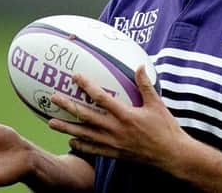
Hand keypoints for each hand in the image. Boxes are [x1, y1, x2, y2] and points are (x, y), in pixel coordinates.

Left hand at [48, 65, 188, 169]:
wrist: (171, 155)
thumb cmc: (166, 128)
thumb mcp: (157, 104)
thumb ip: (145, 84)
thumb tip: (139, 65)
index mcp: (125, 115)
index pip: (101, 98)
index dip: (87, 86)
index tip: (75, 76)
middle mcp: (115, 129)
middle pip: (86, 116)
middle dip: (68, 107)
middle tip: (53, 98)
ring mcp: (113, 143)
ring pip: (85, 135)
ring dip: (67, 128)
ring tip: (51, 122)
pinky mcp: (115, 153)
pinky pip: (93, 150)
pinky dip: (80, 145)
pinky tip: (71, 141)